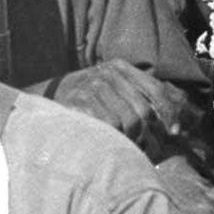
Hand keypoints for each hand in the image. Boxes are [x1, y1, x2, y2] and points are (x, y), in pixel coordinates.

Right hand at [38, 60, 197, 155]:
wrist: (38, 103)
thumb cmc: (79, 101)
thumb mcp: (105, 89)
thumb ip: (132, 95)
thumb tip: (168, 119)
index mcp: (118, 67)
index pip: (155, 88)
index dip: (169, 111)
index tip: (175, 131)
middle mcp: (107, 74)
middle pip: (143, 110)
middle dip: (146, 133)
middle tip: (142, 147)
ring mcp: (92, 87)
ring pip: (129, 121)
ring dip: (129, 139)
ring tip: (121, 146)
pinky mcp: (80, 103)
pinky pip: (109, 127)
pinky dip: (112, 139)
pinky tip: (106, 143)